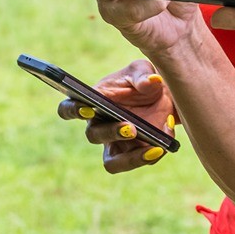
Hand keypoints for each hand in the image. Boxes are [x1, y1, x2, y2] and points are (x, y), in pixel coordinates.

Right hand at [56, 60, 178, 173]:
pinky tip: (165, 143)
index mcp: (92, 102)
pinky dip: (153, 154)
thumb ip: (143, 74)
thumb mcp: (143, 70)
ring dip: (130, 159)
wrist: (165, 96)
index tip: (88, 108)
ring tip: (153, 148)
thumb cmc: (143, 81)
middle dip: (111, 132)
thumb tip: (150, 82)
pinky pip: (140, 161)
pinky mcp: (134, 154)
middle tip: (131, 128)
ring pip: (112, 163)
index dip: (73, 111)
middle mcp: (99, 126)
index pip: (68, 109)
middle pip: (93, 136)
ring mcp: (115, 144)